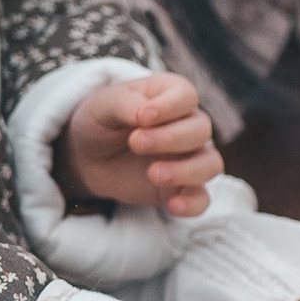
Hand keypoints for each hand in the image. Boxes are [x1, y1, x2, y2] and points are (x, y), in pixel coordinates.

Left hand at [60, 70, 219, 218]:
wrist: (89, 156)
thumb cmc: (101, 121)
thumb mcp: (103, 105)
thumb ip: (124, 104)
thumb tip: (145, 114)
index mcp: (170, 95)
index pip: (186, 96)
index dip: (169, 107)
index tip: (141, 117)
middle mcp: (187, 124)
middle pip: (201, 129)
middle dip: (170, 138)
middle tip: (135, 143)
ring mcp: (188, 158)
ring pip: (210, 164)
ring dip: (186, 171)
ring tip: (153, 174)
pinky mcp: (182, 187)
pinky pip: (202, 198)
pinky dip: (193, 204)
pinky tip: (172, 206)